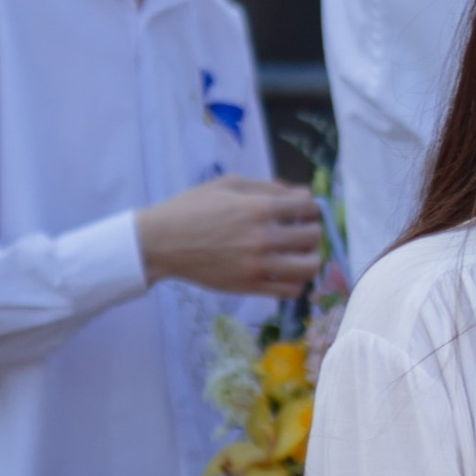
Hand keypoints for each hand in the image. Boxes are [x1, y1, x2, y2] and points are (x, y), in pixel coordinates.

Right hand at [135, 177, 326, 297]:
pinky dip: (295, 282)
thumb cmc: (192, 208)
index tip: (302, 211)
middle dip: (311, 230)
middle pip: (313, 236)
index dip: (310, 207)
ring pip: (309, 266)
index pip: (309, 206)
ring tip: (299, 255)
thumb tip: (304, 194)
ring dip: (310, 258)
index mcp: (259, 208)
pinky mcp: (249, 286)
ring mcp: (258, 265)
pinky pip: (290, 290)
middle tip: (300, 231)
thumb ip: (269, 188)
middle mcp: (264, 237)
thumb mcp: (228, 185)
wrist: (161, 242)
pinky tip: (285, 273)